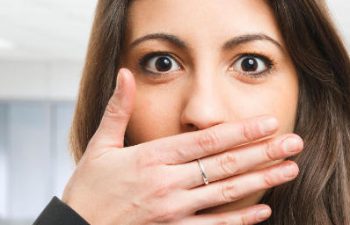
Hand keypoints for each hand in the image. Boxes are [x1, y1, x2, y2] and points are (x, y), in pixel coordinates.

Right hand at [62, 68, 302, 224]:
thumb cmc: (89, 188)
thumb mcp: (100, 144)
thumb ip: (118, 109)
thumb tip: (125, 74)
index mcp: (151, 158)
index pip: (205, 141)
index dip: (239, 131)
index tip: (267, 124)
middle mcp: (167, 183)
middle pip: (223, 165)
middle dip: (262, 152)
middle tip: (293, 143)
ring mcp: (172, 211)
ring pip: (225, 193)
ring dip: (260, 181)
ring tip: (288, 170)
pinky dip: (239, 219)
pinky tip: (262, 210)